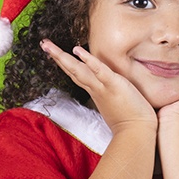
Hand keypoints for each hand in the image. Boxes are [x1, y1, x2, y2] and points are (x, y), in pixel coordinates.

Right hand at [40, 39, 156, 132]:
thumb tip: (112, 95)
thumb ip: (110, 97)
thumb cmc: (129, 123)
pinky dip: (88, 60)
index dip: (66, 63)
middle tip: (43, 44)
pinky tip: (77, 50)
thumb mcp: (116, 105)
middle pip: (72, 70)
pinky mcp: (114, 85)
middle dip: (57, 56)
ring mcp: (102, 87)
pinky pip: (99, 71)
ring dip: (62, 57)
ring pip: (78, 70)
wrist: (135, 135)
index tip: (54, 53)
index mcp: (96, 91)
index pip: (77, 74)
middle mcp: (95, 89)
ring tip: (48, 45)